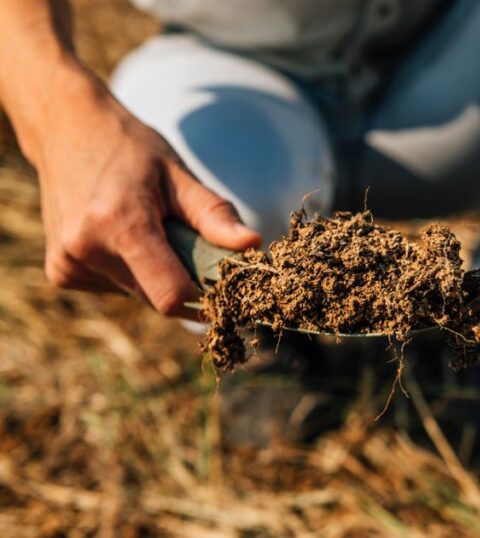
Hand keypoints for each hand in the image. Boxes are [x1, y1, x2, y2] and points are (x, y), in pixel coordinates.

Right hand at [28, 68, 260, 316]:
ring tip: (146, 228)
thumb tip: (253, 245)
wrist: (65, 130)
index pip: (171, 295)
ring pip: (139, 295)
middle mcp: (85, 249)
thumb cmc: (129, 148)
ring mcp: (67, 263)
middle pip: (157, 297)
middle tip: (183, 239)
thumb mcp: (178, 174)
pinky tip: (121, 235)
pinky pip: (116, 288)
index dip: (204, 299)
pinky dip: (131, 270)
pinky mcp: (60, 272)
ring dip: (155, 274)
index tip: (226, 288)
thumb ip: (215, 215)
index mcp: (118, 223)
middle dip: (182, 279)